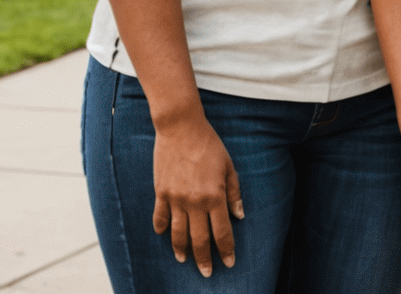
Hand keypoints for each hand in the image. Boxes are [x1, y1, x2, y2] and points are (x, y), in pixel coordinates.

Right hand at [150, 114, 243, 276]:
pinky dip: (162, 228)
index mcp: (214, 196)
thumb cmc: (209, 144)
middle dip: (204, 259)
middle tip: (207, 273)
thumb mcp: (228, 165)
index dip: (226, 249)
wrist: (181, 128)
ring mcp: (175, 199)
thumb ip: (234, 192)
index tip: (229, 263)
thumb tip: (239, 215)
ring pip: (178, 234)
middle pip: (199, 239)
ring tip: (184, 260)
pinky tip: (165, 235)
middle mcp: (194, 202)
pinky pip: (160, 218)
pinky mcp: (161, 193)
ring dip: (181, 250)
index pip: (222, 231)